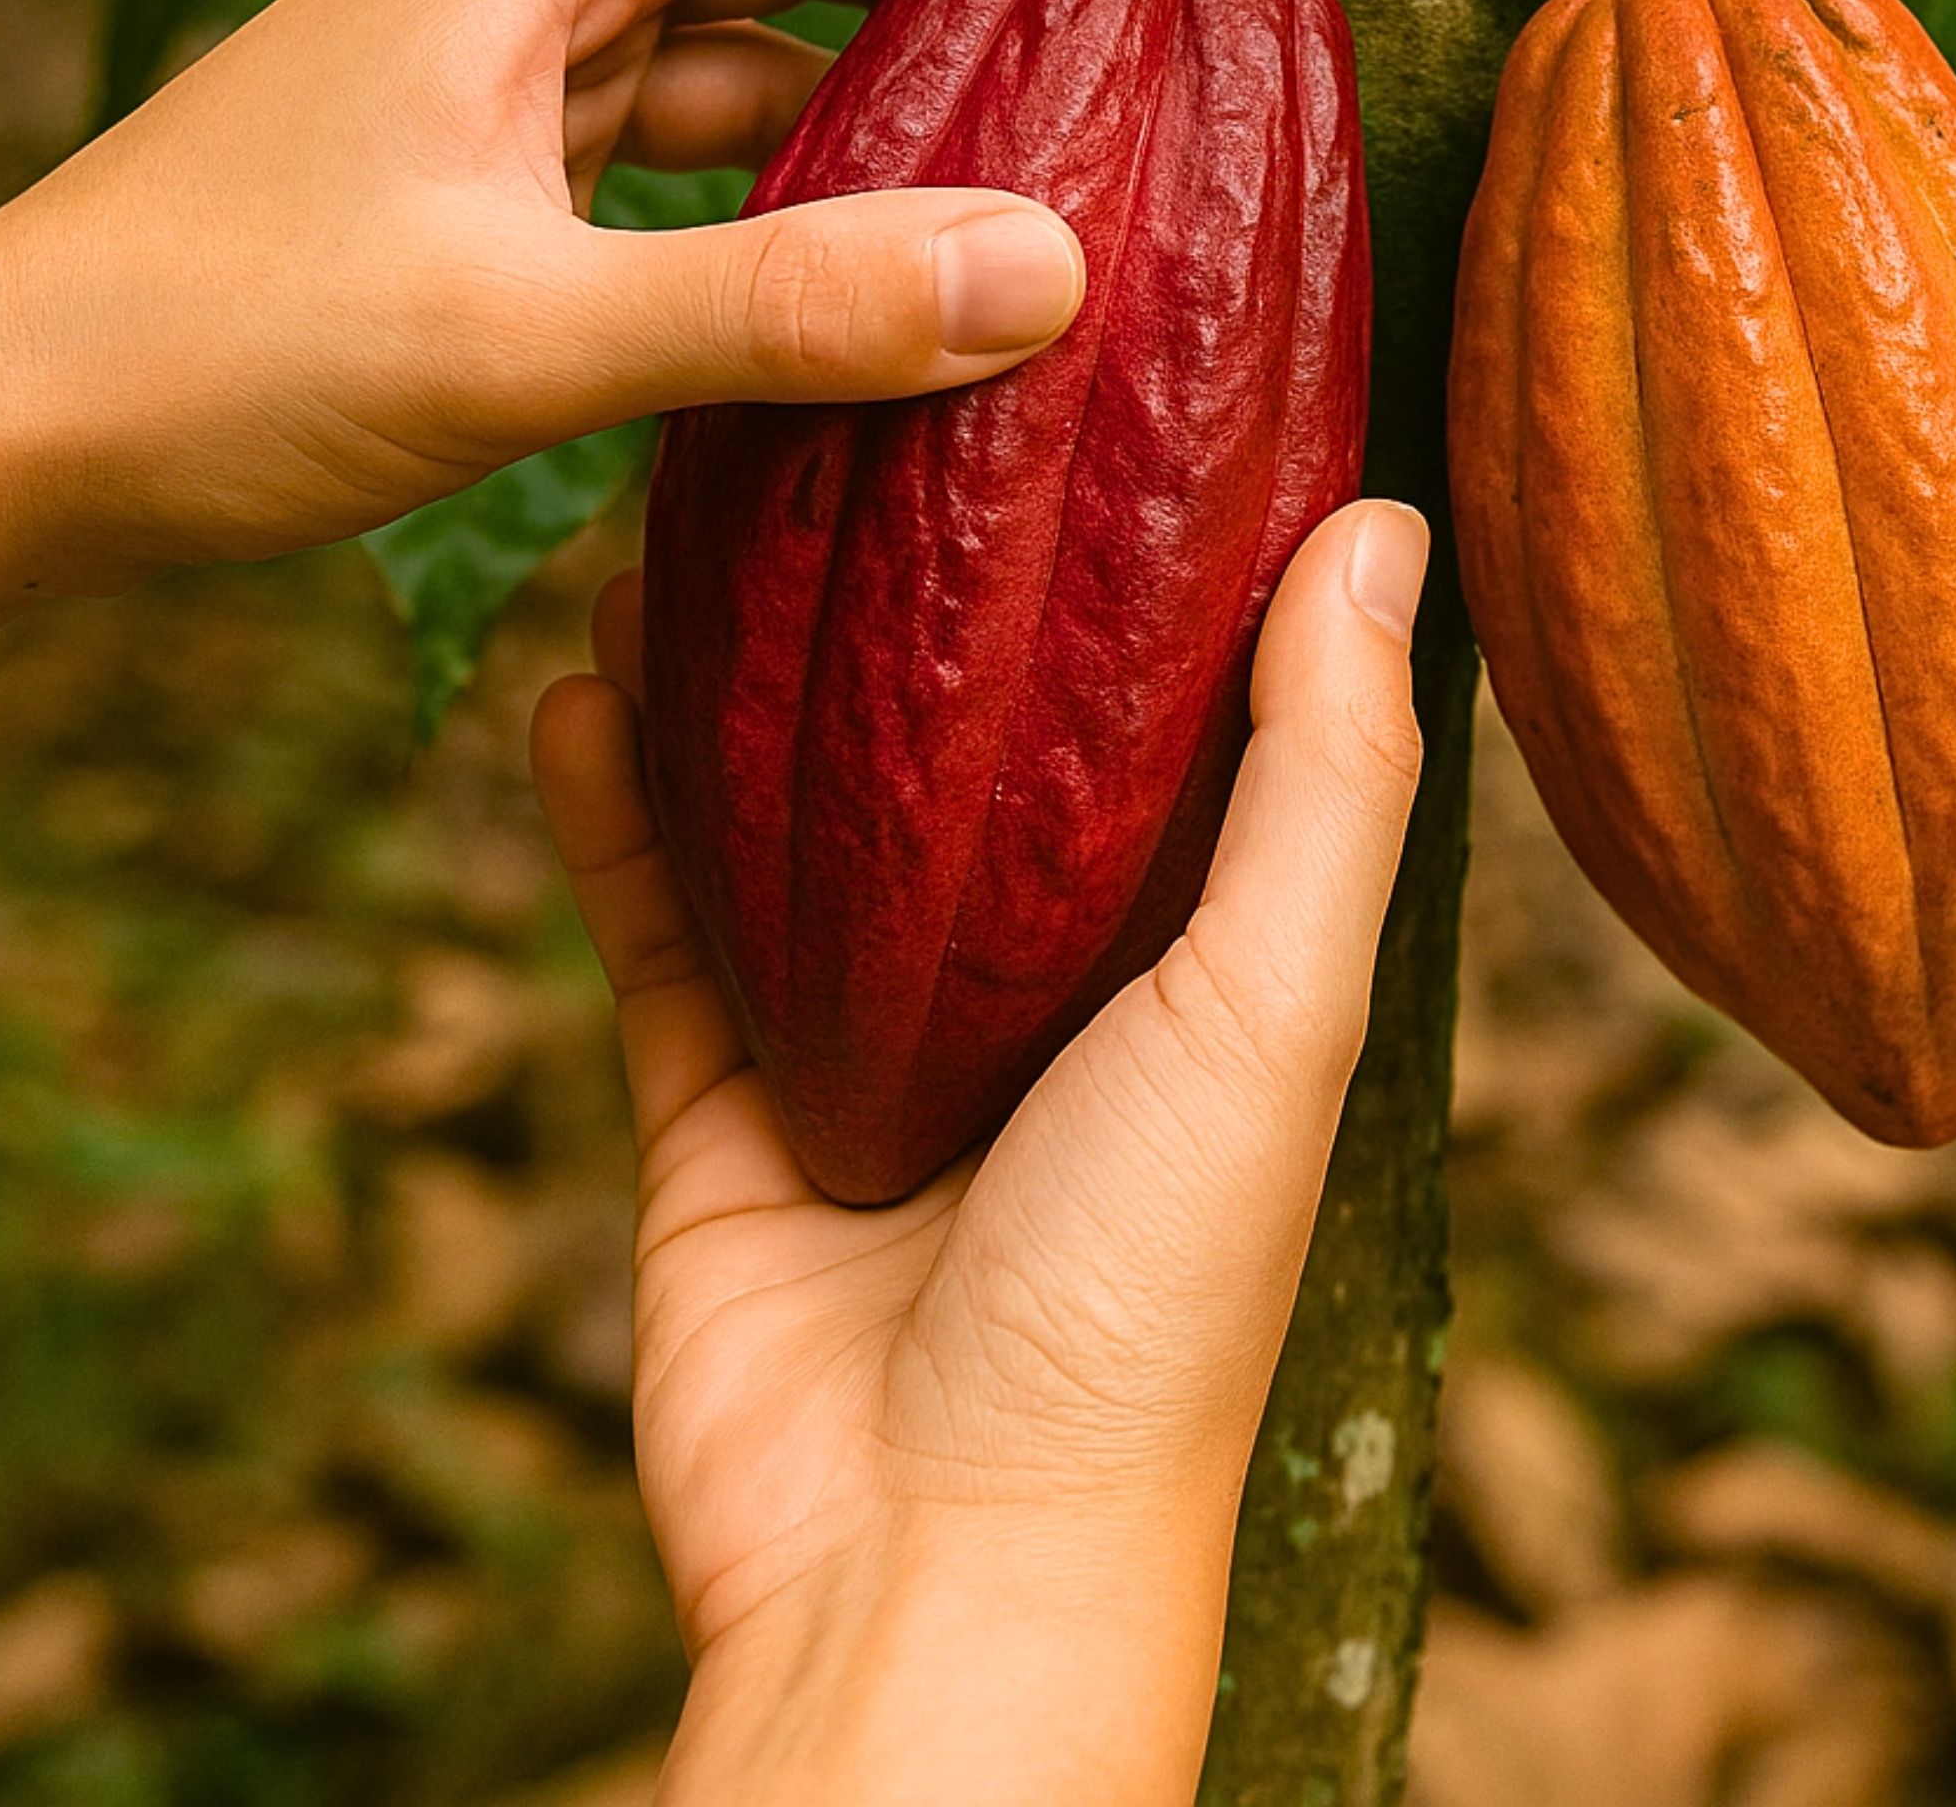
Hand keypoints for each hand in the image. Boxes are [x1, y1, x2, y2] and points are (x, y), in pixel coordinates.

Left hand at [0, 0, 1235, 641]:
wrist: (11, 428)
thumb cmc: (217, 352)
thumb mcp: (521, 333)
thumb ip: (785, 305)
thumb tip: (1046, 273)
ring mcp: (523, 61)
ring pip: (769, 8)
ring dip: (917, 45)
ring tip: (1073, 112)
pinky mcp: (510, 162)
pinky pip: (708, 125)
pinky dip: (817, 158)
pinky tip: (896, 237)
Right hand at [530, 500, 1427, 1806]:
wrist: (932, 1571)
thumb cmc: (1148, 1299)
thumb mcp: (1270, 1010)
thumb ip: (1321, 779)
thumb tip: (1381, 525)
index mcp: (1185, 947)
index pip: (1165, 709)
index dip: (1130, 555)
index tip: (1085, 384)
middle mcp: (1033, 976)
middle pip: (952, 741)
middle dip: (896, 591)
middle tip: (843, 413)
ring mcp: (868, 1036)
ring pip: (785, 810)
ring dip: (730, 673)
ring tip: (680, 508)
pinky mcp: (729, 1104)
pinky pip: (658, 925)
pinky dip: (612, 812)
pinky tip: (573, 682)